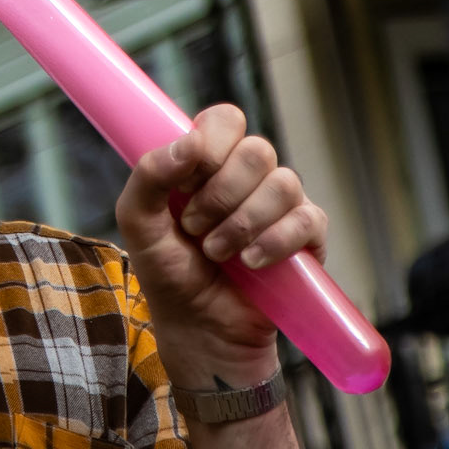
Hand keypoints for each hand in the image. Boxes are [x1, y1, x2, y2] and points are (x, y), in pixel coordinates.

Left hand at [114, 104, 327, 388]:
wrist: (198, 329)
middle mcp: (247, 177)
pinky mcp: (306, 238)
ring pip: (284, 183)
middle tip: (195, 227)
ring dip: (243, 222)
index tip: (188, 179)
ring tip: (218, 253)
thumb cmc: (168, 272)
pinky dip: (276, 241)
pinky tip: (251, 263)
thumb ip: (149, 176)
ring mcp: (280, 206)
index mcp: (208, 161)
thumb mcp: (139, 224)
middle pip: (257, 150)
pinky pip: (308, 219)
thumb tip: (188, 142)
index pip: (225, 119)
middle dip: (220, 194)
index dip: (211, 143)